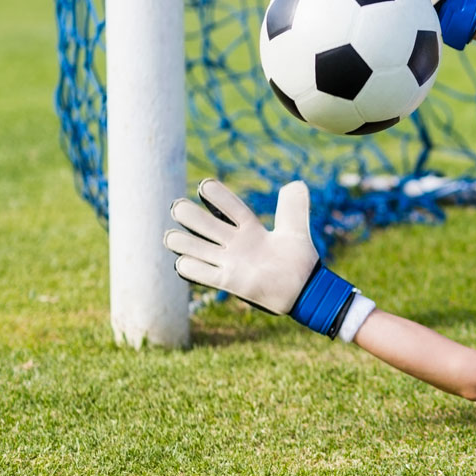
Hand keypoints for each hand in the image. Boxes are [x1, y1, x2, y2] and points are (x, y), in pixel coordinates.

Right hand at [163, 179, 358, 337]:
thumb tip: (296, 183)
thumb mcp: (296, 230)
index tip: (205, 185)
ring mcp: (231, 262)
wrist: (305, 291)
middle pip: (206, 225)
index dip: (218, 196)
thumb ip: (294, 207)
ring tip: (170, 237)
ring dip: (183, 243)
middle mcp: (236, 243)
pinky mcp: (230, 281)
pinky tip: (183, 262)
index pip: (231, 207)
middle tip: (178, 208)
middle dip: (191, 216)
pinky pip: (203, 273)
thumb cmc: (299, 262)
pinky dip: (191, 268)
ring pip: (198, 248)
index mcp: (251, 229)